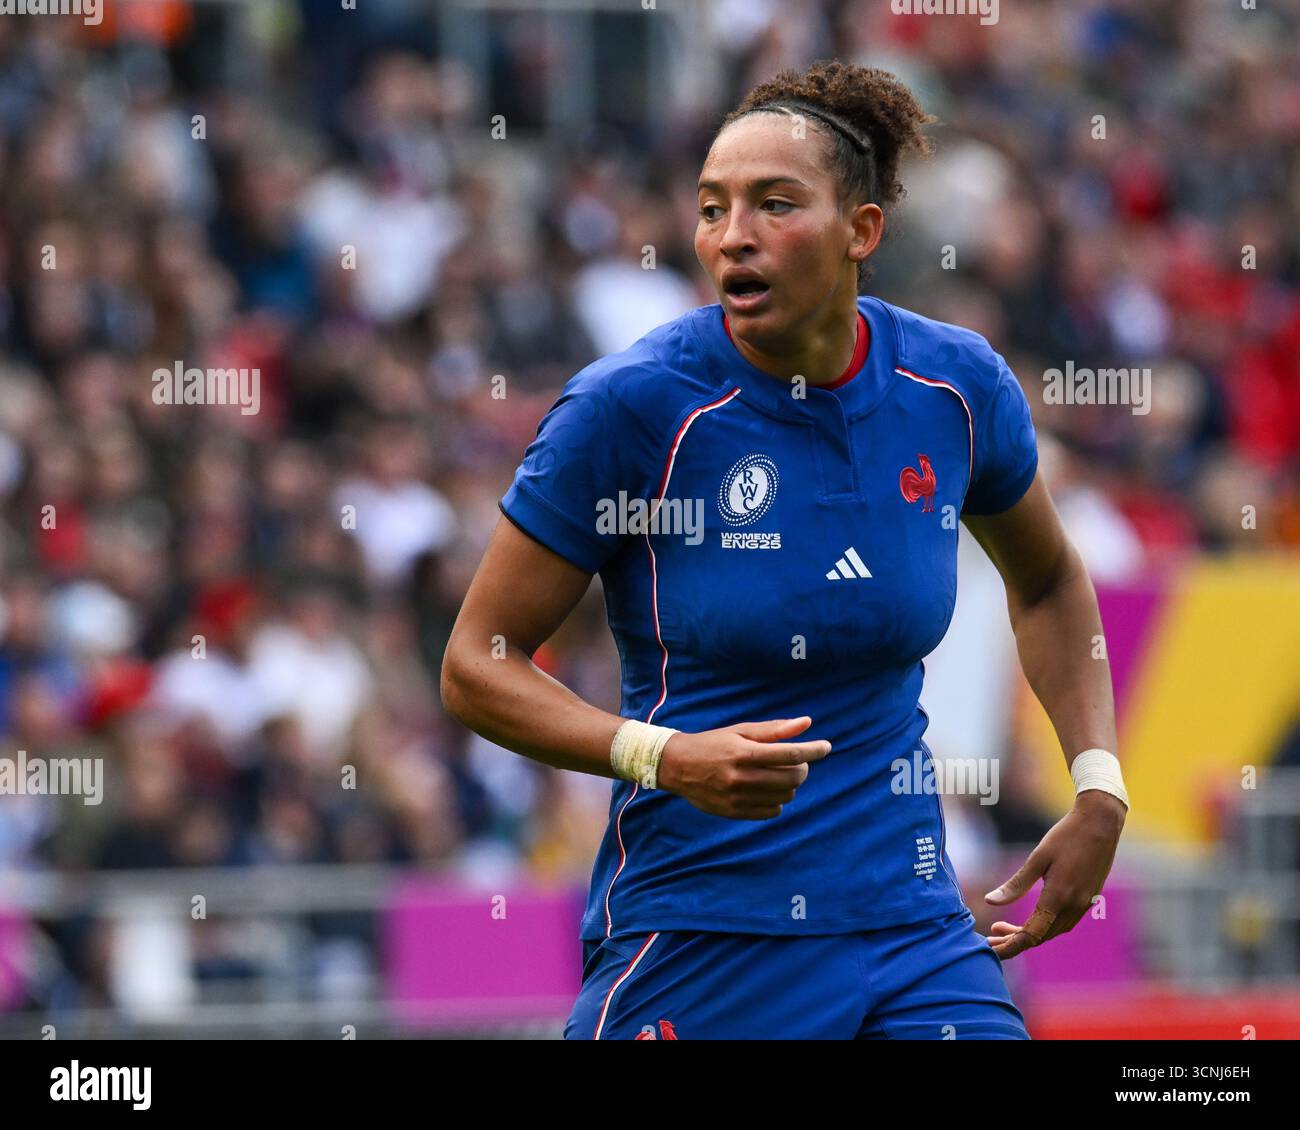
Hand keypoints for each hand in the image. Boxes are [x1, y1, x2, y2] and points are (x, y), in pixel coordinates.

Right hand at [656, 716, 830, 819]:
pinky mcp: (734, 812)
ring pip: (784, 796)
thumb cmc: (713, 743)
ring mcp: (737, 797)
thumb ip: (774, 729)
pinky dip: (777, 800)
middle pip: (791, 778)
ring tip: (778, 775)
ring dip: (790, 785)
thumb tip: (807, 722)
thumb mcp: (741, 730)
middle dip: (802, 768)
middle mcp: (741, 776)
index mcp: (744, 752)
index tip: (826, 747)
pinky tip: (768, 790)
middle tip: (796, 762)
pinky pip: (772, 811)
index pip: (790, 754)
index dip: (813, 750)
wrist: (677, 766)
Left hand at [983, 789, 1125, 959]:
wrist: (1100, 823)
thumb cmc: (1066, 836)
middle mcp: (1074, 906)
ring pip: (1054, 931)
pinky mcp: (1089, 898)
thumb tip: (990, 901)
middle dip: (1015, 940)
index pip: (1032, 935)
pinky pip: (1065, 922)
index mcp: (1059, 898)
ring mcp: (1084, 904)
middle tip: (992, 934)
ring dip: (1031, 934)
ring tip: (1005, 928)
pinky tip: (1033, 917)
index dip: (1010, 945)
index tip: (991, 947)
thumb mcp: (1038, 858)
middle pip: (1042, 936)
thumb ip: (1016, 884)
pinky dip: (1046, 926)